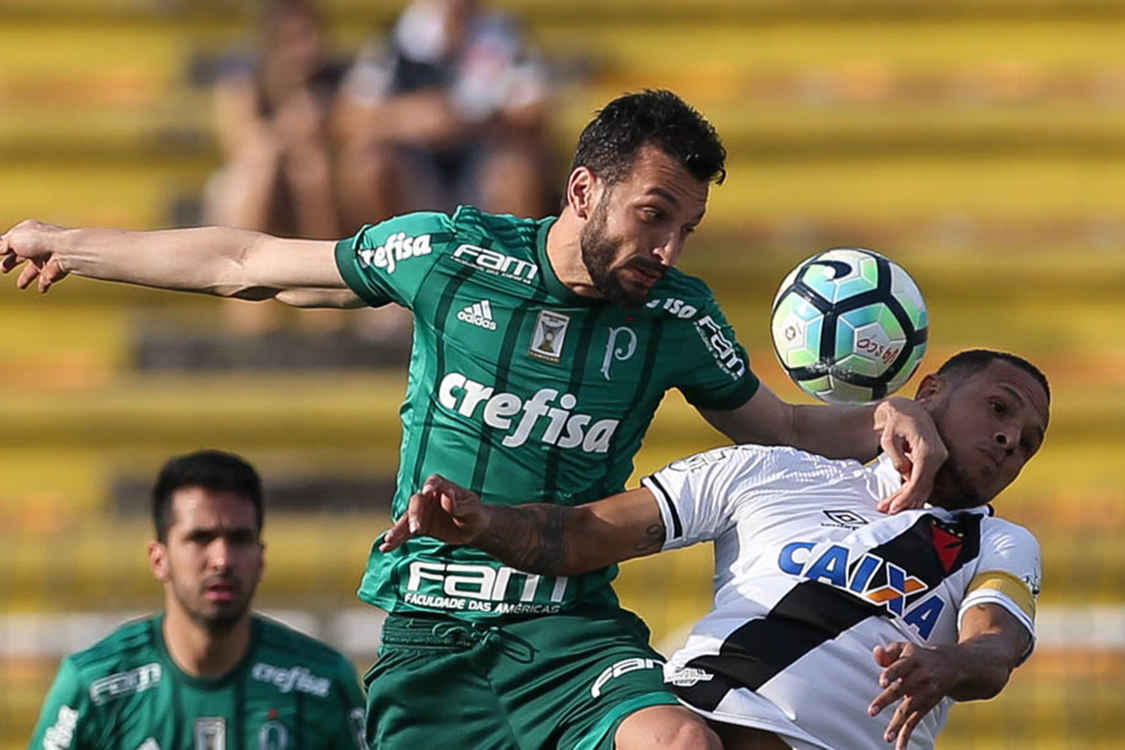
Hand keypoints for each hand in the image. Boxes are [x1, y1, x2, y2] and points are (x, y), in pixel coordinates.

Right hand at [0, 219, 70, 292]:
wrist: (65, 251)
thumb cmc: (39, 241)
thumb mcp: (13, 239)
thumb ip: (1, 245)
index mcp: (27, 233)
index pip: (11, 241)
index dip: (3, 248)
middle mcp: (37, 246)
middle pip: (21, 256)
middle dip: (12, 262)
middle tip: (3, 269)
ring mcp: (45, 259)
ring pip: (34, 270)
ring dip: (27, 277)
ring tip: (21, 286)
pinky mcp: (52, 272)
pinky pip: (47, 280)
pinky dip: (43, 285)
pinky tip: (41, 290)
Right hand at [379, 474, 490, 551]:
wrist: (473, 528)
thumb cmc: (474, 513)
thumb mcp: (472, 509)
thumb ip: (459, 504)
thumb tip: (447, 496)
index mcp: (443, 486)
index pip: (434, 482)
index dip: (429, 486)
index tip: (426, 491)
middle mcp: (428, 497)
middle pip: (417, 502)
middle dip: (415, 515)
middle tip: (415, 529)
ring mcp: (421, 512)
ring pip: (406, 519)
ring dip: (398, 530)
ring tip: (389, 540)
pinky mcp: (418, 527)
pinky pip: (404, 533)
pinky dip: (396, 540)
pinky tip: (385, 548)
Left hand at [868, 642, 957, 748]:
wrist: (951, 666)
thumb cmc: (918, 657)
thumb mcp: (904, 648)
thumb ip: (888, 652)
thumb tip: (876, 653)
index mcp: (913, 660)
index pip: (900, 667)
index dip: (891, 673)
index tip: (882, 682)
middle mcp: (921, 677)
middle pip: (902, 689)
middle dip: (887, 700)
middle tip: (872, 711)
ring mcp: (926, 693)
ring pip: (910, 709)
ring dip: (898, 724)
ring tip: (887, 736)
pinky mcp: (927, 706)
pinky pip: (916, 721)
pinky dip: (907, 734)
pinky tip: (899, 746)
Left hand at [874, 398, 947, 513]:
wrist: (908, 411)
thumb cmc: (897, 422)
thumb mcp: (890, 438)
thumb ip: (896, 456)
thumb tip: (905, 473)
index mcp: (928, 450)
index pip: (918, 480)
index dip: (906, 497)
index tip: (893, 507)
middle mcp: (938, 456)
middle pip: (922, 487)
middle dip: (905, 502)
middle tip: (887, 510)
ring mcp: (938, 459)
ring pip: (924, 486)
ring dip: (908, 499)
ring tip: (889, 507)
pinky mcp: (934, 462)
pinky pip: (924, 480)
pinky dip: (912, 490)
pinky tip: (899, 499)